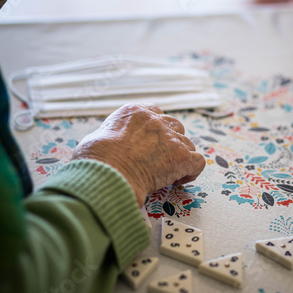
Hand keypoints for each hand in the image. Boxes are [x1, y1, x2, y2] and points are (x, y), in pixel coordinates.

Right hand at [72, 104, 205, 206]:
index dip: (157, 129)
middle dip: (170, 142)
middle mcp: (156, 121)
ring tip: (169, 173)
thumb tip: (105, 146)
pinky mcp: (181, 157)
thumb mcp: (95, 137)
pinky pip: (197, 162)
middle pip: (174, 126)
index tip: (152, 142)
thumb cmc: (95, 159)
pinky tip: (181, 180)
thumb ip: (109, 136)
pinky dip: (192, 171)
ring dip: (180, 157)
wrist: (106, 171)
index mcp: (135, 112)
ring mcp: (170, 138)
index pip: (156, 112)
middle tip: (161, 159)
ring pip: (187, 144)